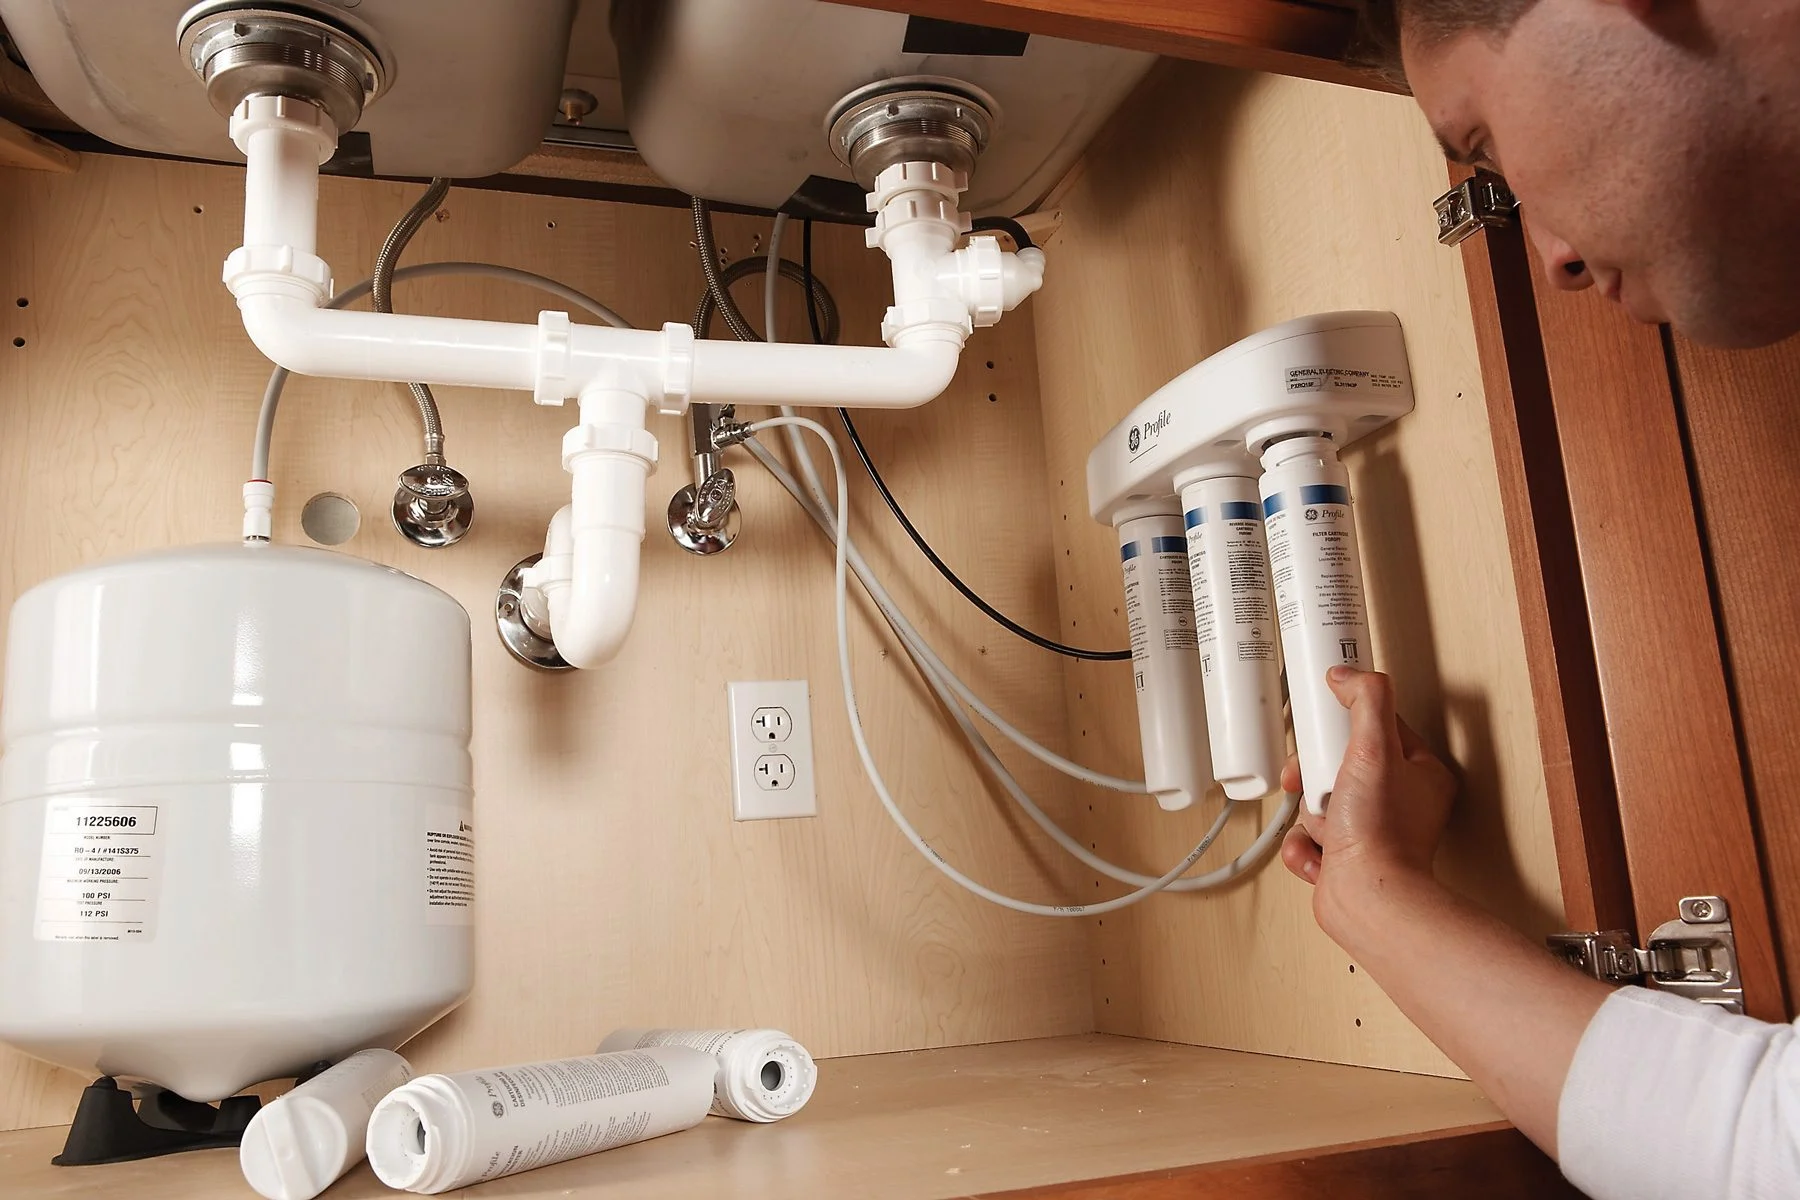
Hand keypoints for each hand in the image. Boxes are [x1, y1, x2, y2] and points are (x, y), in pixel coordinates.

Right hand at [1280, 668, 1456, 930]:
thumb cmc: (1381, 833)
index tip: (1325, 729)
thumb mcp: (1374, 747)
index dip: (1345, 727)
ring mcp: (1373, 833)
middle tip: (1312, 780)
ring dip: (1310, 814)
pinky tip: (1319, 853)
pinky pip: (1310, 840)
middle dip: (1316, 776)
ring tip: (1324, 824)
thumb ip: (1365, 700)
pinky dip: (1305, 847)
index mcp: (1420, 774)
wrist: (1368, 899)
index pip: (1377, 729)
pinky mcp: (1348, 860)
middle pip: (1340, 766)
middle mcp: (1400, 803)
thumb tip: (1347, 675)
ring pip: (1320, 803)